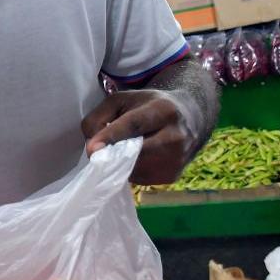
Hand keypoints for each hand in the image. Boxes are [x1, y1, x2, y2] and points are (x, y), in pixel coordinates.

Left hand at [81, 89, 198, 184]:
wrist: (188, 119)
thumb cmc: (147, 107)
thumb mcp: (121, 100)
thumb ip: (99, 117)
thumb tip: (93, 147)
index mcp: (164, 110)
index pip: (134, 125)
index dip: (110, 137)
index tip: (92, 149)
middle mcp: (176, 136)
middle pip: (135, 153)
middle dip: (112, 155)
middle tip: (98, 154)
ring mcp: (176, 159)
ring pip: (133, 170)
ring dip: (119, 165)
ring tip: (121, 151)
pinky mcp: (172, 176)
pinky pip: (138, 179)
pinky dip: (129, 171)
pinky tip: (135, 158)